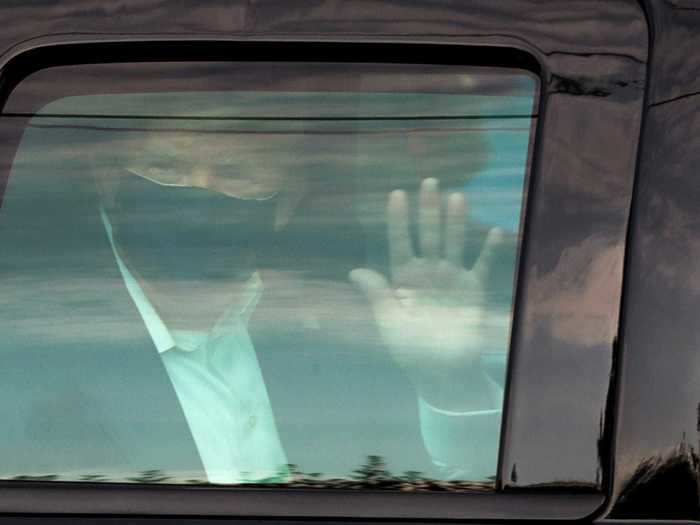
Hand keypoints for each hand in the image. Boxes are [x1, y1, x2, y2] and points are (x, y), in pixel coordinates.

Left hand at [350, 178, 507, 410]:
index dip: (398, 219)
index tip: (397, 194)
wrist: (442, 371)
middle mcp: (428, 272)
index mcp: (404, 278)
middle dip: (428, 210)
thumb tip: (355, 271)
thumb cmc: (410, 349)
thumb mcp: (389, 322)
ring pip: (453, 243)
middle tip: (429, 182)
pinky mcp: (474, 290)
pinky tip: (496, 231)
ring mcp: (451, 278)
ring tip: (457, 197)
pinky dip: (489, 250)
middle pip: (428, 234)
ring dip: (455, 221)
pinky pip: (482, 265)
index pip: (400, 242)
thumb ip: (377, 295)